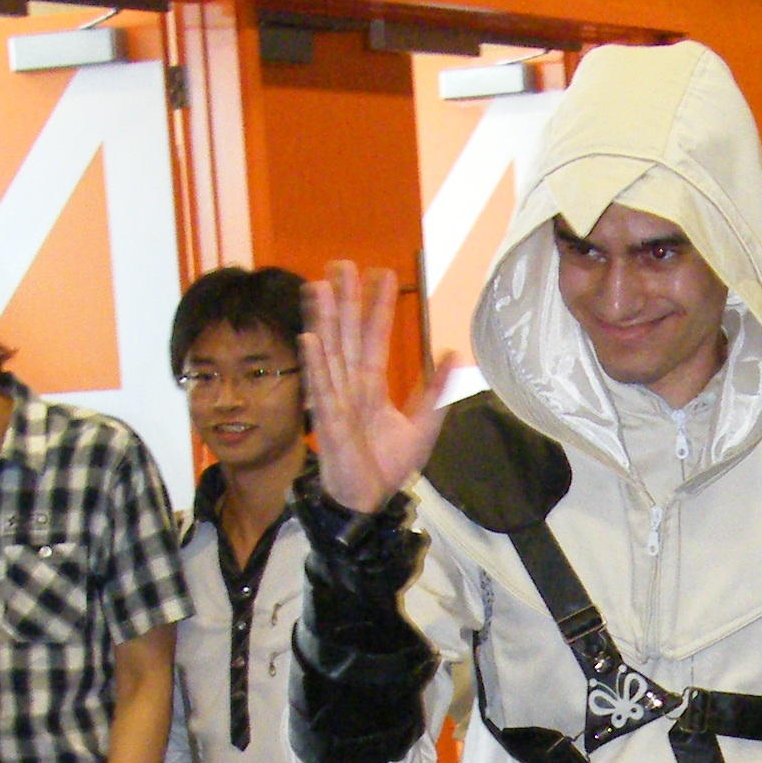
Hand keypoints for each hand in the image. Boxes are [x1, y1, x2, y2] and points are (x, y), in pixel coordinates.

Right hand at [300, 261, 439, 515]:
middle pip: (347, 334)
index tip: (381, 274)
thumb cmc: (389, 466)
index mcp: (371, 385)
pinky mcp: (327, 421)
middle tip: (341, 263)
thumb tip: (451, 354)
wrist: (370, 500)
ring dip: (324, 320)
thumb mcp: (423, 425)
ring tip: (320, 286)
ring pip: (330, 352)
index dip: (377, 307)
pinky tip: (310, 338)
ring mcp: (336, 400)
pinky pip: (320, 388)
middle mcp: (350, 386)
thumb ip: (436, 391)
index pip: (374, 337)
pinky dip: (315, 364)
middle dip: (344, 300)